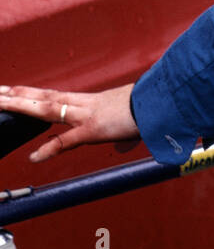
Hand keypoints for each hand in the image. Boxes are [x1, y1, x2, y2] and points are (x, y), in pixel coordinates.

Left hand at [0, 83, 140, 161]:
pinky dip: (50, 149)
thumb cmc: (152, 111)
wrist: (163, 104)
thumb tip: (123, 147)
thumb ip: (123, 137)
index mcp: (91, 102)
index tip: (13, 90)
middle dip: (17, 95)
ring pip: (47, 109)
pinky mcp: (95, 130)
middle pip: (44, 98)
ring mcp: (87, 116)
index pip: (55, 96)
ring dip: (21, 107)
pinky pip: (68, 141)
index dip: (33, 94)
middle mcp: (84, 105)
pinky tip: (34, 158)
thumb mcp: (132, 124)